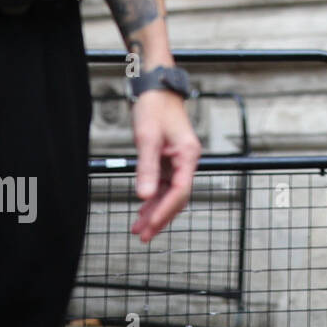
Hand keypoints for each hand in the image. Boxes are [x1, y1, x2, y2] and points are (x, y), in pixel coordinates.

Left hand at [129, 90, 200, 243]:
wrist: (157, 90)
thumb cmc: (154, 108)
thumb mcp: (147, 139)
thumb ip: (146, 169)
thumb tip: (143, 197)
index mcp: (188, 155)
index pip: (180, 191)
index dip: (165, 210)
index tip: (150, 226)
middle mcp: (187, 160)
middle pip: (177, 196)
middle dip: (160, 216)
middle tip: (143, 236)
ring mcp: (179, 161)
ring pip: (170, 193)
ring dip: (155, 210)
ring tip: (139, 228)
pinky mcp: (169, 159)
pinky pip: (163, 184)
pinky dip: (153, 198)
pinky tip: (142, 209)